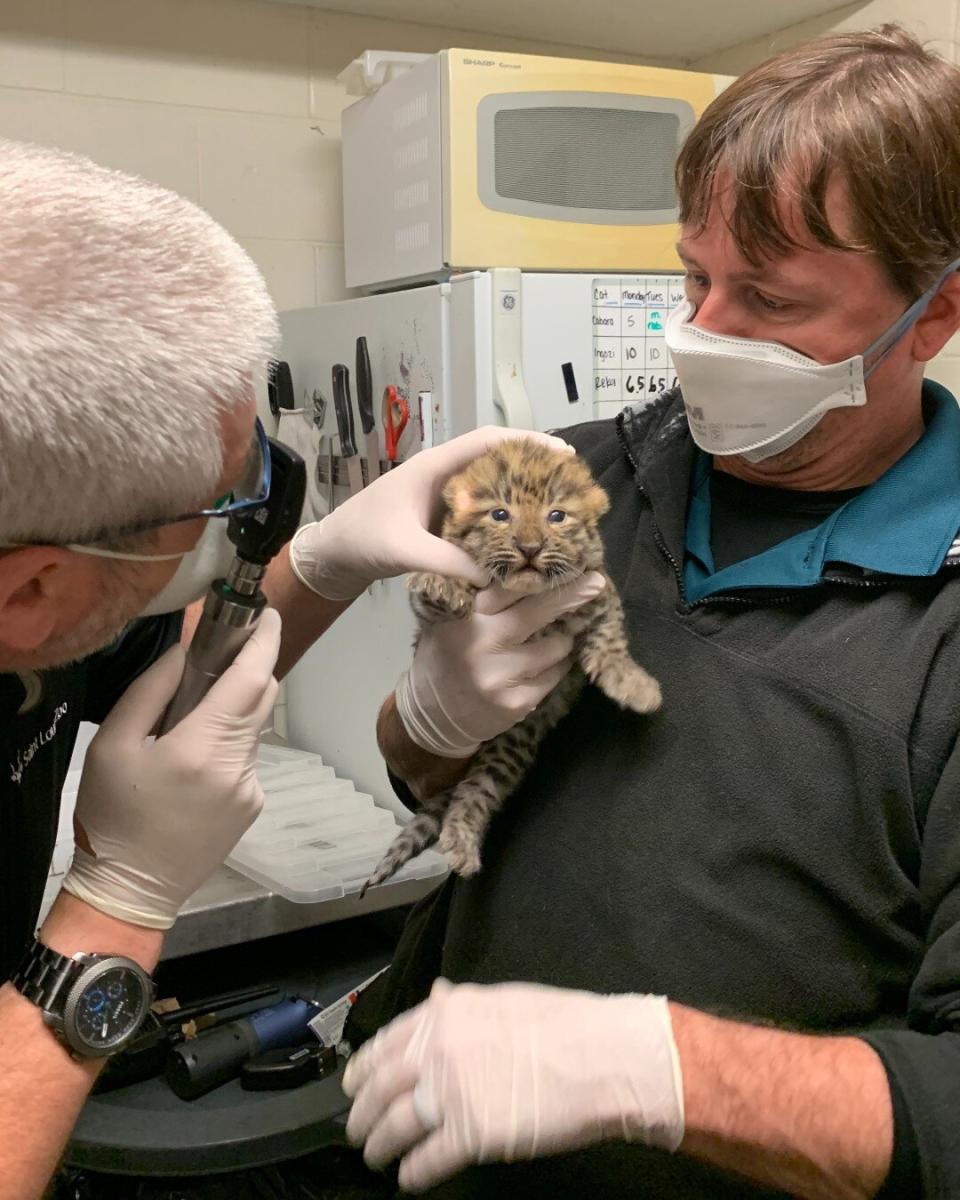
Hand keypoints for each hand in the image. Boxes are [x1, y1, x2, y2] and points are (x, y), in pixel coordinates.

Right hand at [62, 609, 281, 929]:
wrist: (132, 890)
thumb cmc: (113, 815)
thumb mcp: (113, 744)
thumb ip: (151, 690)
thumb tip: (185, 652)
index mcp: (203, 747)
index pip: (251, 678)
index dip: (265, 640)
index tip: (268, 614)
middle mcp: (238, 766)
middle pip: (262, 698)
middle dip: (249, 669)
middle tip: (216, 657)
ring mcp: (251, 788)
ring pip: (252, 728)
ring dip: (230, 713)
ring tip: (182, 730)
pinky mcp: (253, 806)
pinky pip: (246, 758)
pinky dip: (227, 746)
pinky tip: (190, 770)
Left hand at [288, 426, 573, 600]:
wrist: (334, 555)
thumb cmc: (362, 539)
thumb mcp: (404, 549)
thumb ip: (447, 559)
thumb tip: (493, 577)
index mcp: (434, 467)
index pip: (487, 441)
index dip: (525, 442)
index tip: (560, 452)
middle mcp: (442, 476)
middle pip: (496, 462)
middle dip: (532, 469)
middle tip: (570, 483)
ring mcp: (443, 498)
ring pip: (490, 489)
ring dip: (520, 496)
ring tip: (556, 507)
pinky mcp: (441, 520)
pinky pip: (480, 513)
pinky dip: (503, 520)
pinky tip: (523, 536)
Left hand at [343, 979, 684, 1193]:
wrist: (601, 1057)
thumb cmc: (564, 1025)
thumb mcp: (504, 998)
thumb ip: (462, 1004)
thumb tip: (437, 995)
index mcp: (446, 1015)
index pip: (386, 1044)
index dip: (363, 1070)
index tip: (353, 1085)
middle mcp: (440, 1051)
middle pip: (382, 1088)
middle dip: (362, 1114)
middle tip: (356, 1130)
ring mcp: (453, 1093)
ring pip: (396, 1126)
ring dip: (380, 1146)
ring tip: (375, 1157)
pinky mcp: (472, 1134)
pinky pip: (428, 1159)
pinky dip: (413, 1174)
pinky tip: (409, 1180)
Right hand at [395, 574, 604, 757]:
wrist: (432, 715)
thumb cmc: (447, 654)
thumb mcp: (450, 618)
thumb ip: (481, 598)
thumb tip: (533, 570)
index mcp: (463, 614)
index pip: (506, 586)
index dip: (539, 575)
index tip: (567, 562)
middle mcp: (479, 642)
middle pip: (534, 612)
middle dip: (569, 596)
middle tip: (596, 584)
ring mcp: (497, 675)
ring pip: (552, 648)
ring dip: (562, 641)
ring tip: (559, 638)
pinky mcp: (513, 703)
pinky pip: (551, 678)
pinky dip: (555, 668)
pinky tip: (547, 666)